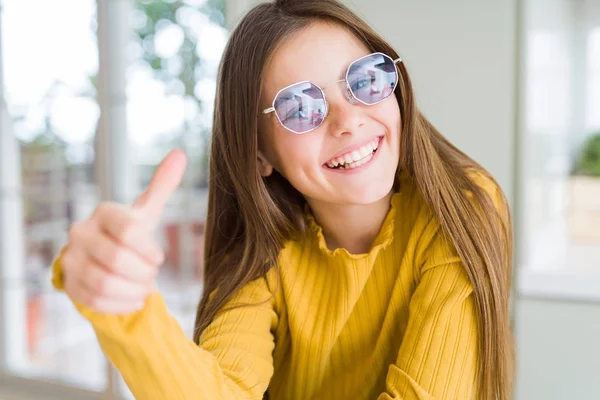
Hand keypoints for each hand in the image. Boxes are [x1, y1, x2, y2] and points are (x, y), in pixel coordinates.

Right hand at [61, 149, 187, 313]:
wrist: (103, 256)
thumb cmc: (129, 232)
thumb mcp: (147, 211)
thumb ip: (162, 185)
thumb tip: (180, 154)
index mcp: (104, 213)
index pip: (127, 230)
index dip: (148, 249)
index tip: (159, 258)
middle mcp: (81, 232)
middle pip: (116, 259)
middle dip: (142, 274)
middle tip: (152, 277)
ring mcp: (71, 258)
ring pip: (103, 283)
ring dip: (132, 291)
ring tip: (144, 290)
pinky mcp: (68, 283)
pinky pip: (92, 301)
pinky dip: (118, 305)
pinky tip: (133, 302)